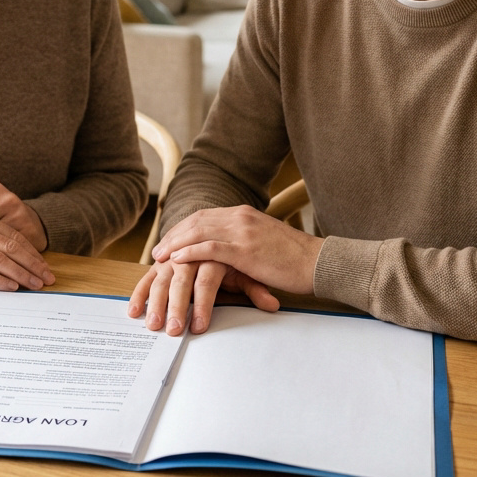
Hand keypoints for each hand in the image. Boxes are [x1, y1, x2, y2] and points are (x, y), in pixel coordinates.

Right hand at [127, 259, 278, 335]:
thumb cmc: (238, 256)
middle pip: (181, 280)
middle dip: (176, 307)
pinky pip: (149, 275)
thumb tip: (272, 304)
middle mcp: (192, 252)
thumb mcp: (249, 271)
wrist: (223, 229)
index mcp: (215, 253)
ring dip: (154, 302)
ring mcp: (175, 255)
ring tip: (151, 325)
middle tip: (172, 330)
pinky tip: (133, 310)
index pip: (206, 281)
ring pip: (162, 277)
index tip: (198, 328)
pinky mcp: (162, 261)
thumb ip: (257, 288)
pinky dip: (140, 291)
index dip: (202, 305)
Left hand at [151, 206, 322, 295]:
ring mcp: (242, 231)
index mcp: (244, 214)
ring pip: (198, 232)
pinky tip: (176, 259)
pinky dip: (190, 252)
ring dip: (175, 244)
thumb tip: (230, 252)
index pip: (204, 216)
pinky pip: (210, 248)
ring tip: (160, 256)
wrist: (319, 262)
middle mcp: (240, 217)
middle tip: (157, 250)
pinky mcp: (245, 249)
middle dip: (173, 235)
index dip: (182, 228)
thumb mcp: (265, 243)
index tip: (168, 240)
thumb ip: (245, 242)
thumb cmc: (295, 259)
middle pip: (196, 221)